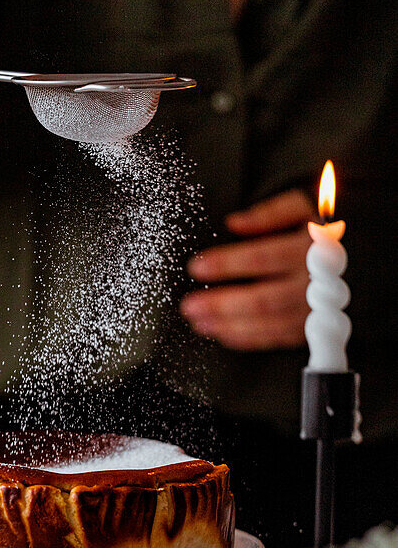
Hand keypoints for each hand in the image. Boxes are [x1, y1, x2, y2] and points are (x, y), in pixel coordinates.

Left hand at [181, 190, 315, 349]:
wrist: (359, 258)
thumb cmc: (320, 232)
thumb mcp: (302, 208)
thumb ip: (270, 212)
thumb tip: (235, 222)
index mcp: (310, 249)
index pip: (262, 257)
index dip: (227, 264)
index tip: (196, 267)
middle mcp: (314, 284)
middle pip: (263, 299)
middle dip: (222, 304)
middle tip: (189, 305)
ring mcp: (313, 311)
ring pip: (267, 324)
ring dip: (228, 325)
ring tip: (198, 321)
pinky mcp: (309, 330)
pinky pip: (274, 339)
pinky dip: (245, 339)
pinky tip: (221, 332)